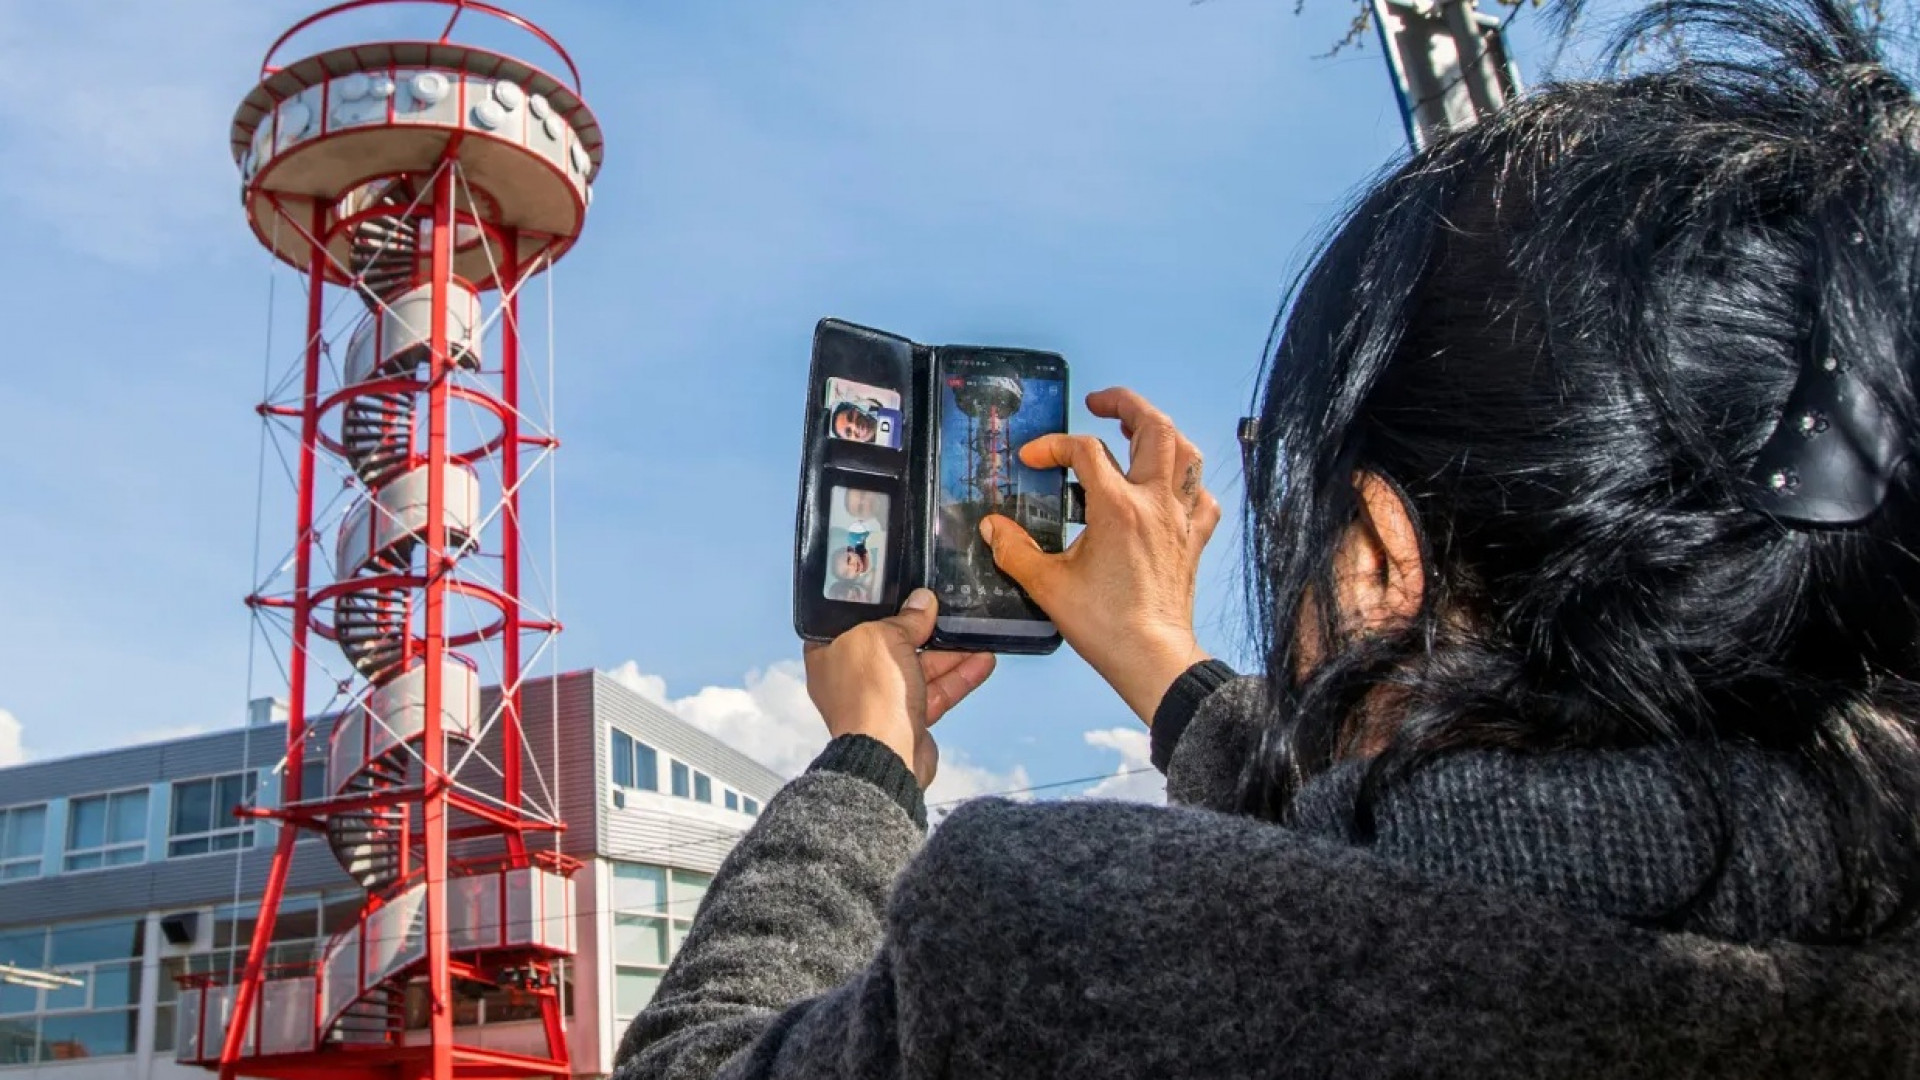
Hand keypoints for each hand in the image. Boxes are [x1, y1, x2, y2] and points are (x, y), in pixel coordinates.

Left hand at [803, 589, 997, 786]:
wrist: (888, 755)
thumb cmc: (871, 692)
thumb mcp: (885, 637)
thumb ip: (905, 619)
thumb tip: (922, 602)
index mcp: (829, 652)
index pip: (853, 620)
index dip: (879, 605)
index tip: (904, 592)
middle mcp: (851, 676)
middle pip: (892, 643)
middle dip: (925, 629)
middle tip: (949, 612)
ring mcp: (881, 698)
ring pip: (919, 668)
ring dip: (950, 653)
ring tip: (978, 636)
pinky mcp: (907, 718)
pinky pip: (934, 691)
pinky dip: (956, 677)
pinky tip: (983, 662)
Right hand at [980, 387, 1219, 724]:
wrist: (1153, 658)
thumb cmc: (1107, 625)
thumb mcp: (1048, 585)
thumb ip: (1015, 550)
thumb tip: (993, 528)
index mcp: (1117, 507)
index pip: (1085, 450)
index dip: (1054, 445)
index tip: (1034, 458)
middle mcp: (1156, 503)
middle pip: (1154, 427)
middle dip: (1126, 405)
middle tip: (1100, 403)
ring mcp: (1182, 519)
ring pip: (1186, 452)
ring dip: (1162, 432)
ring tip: (1137, 429)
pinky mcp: (1195, 540)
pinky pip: (1202, 495)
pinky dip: (1187, 481)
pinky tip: (1170, 487)